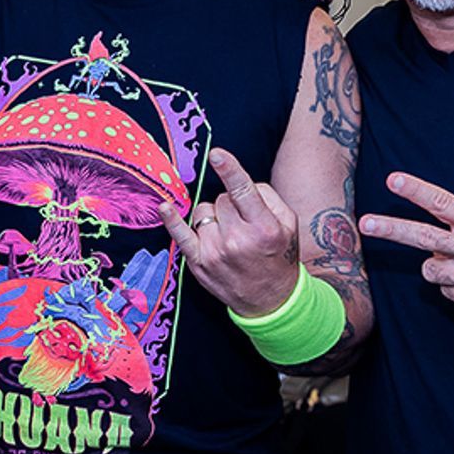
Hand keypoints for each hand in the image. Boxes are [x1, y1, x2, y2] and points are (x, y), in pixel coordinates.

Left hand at [158, 148, 304, 316]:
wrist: (270, 299)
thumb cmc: (278, 255)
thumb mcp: (289, 224)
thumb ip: (267, 196)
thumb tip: (237, 181)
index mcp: (264, 228)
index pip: (243, 192)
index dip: (229, 170)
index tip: (216, 154)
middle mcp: (238, 240)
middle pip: (221, 199)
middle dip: (231, 204)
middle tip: (243, 223)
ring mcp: (215, 252)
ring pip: (203, 211)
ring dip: (214, 216)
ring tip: (229, 234)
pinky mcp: (199, 262)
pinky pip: (181, 234)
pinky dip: (172, 220)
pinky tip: (165, 207)